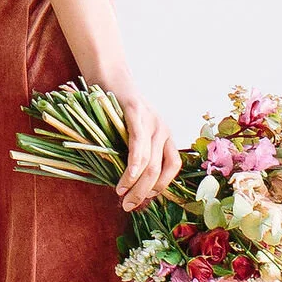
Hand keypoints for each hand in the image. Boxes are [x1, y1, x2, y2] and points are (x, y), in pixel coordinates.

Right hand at [108, 91, 179, 212]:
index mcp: (164, 136)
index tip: (144, 200)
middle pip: (160, 170)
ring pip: (150, 161)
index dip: (161, 187)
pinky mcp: (136, 111)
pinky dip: (135, 162)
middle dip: (144, 193)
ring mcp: (151, 119)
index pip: (173, 168)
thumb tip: (128, 184)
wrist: (109, 74)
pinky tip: (129, 175)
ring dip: (136, 183)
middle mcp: (163, 129)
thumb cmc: (115, 109)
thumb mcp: (129, 132)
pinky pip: (139, 142)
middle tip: (128, 206)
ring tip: (121, 194)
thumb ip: (134, 152)